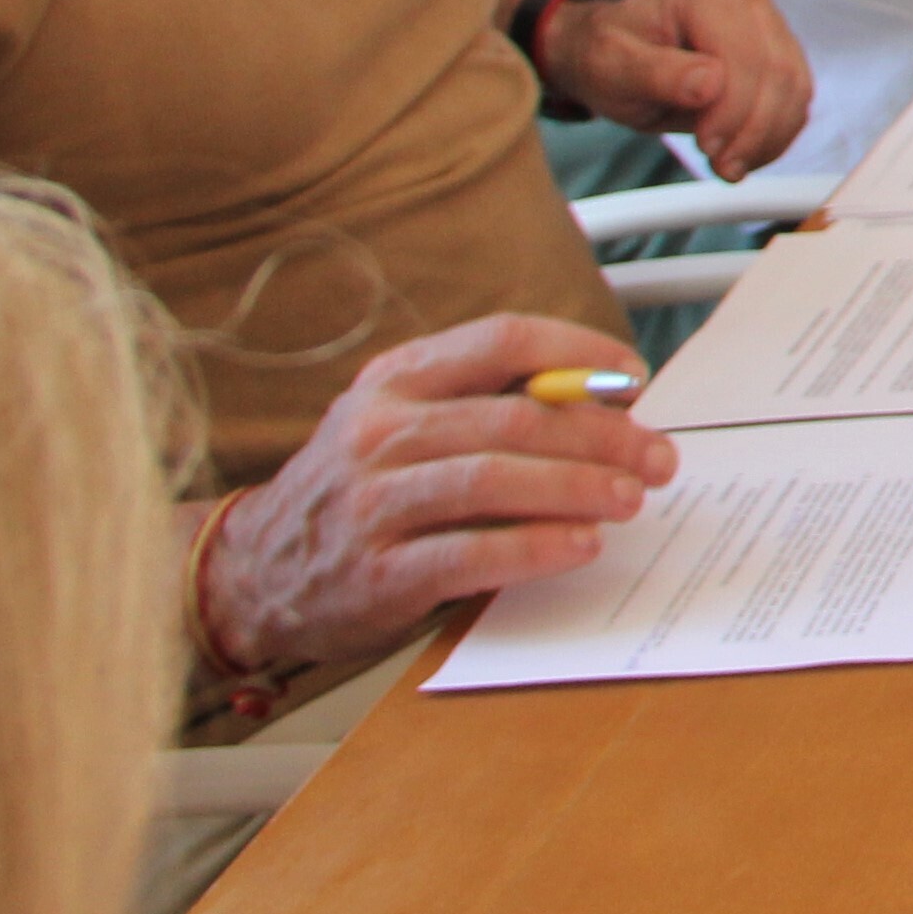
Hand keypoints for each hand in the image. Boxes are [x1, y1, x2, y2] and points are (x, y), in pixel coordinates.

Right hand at [202, 312, 674, 680]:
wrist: (254, 573)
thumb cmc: (359, 490)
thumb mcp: (401, 423)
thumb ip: (485, 404)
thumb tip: (606, 401)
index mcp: (394, 380)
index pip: (500, 341)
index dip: (578, 352)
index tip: (633, 379)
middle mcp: (378, 433)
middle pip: (513, 418)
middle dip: (602, 435)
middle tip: (658, 457)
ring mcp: (371, 503)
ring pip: (494, 480)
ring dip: (578, 487)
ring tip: (631, 498)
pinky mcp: (376, 573)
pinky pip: (470, 553)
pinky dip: (536, 547)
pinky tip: (580, 544)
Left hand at [543, 0, 814, 180]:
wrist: (613, 52)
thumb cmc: (607, 54)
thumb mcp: (612, 67)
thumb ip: (659, 74)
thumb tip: (710, 84)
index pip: (744, 57)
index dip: (733, 111)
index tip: (707, 148)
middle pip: (778, 73)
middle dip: (754, 131)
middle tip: (724, 167)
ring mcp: (767, 22)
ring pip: (795, 87)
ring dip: (769, 136)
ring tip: (732, 165)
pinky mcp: (779, 49)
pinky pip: (797, 96)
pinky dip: (777, 132)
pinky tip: (746, 152)